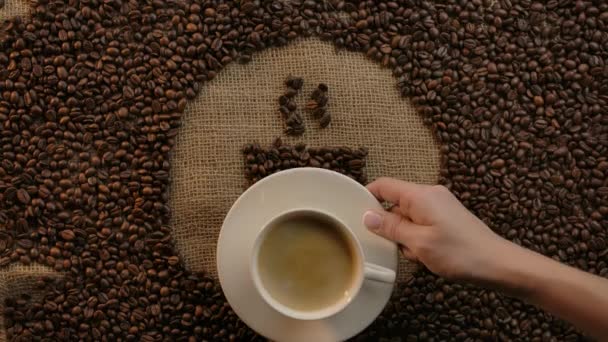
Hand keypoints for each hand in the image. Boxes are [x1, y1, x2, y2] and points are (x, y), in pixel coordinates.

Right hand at [363, 177, 510, 281]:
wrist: (498, 265)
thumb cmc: (461, 253)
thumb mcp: (418, 243)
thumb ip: (391, 227)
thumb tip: (367, 215)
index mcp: (421, 195)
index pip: (384, 185)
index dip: (366, 196)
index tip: (355, 214)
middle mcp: (430, 195)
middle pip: (395, 204)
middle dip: (391, 227)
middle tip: (400, 246)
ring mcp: (439, 207)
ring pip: (407, 219)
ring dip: (407, 238)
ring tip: (421, 254)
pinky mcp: (446, 219)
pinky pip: (421, 225)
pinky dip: (419, 240)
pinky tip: (429, 256)